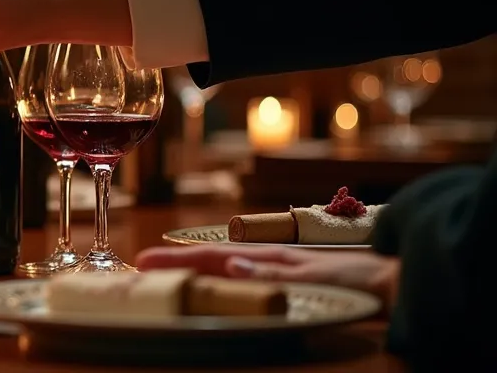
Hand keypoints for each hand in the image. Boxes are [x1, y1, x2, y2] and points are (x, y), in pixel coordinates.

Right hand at [135, 244, 398, 313]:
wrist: (398, 283)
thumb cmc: (360, 279)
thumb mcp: (315, 276)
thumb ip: (273, 273)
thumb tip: (229, 265)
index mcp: (269, 257)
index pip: (212, 258)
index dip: (177, 260)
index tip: (144, 261)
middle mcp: (269, 260)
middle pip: (212, 261)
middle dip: (177, 264)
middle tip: (143, 269)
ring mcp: (279, 270)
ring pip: (225, 268)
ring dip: (194, 272)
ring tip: (167, 276)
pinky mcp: (290, 282)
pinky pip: (241, 279)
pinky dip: (218, 280)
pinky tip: (215, 284)